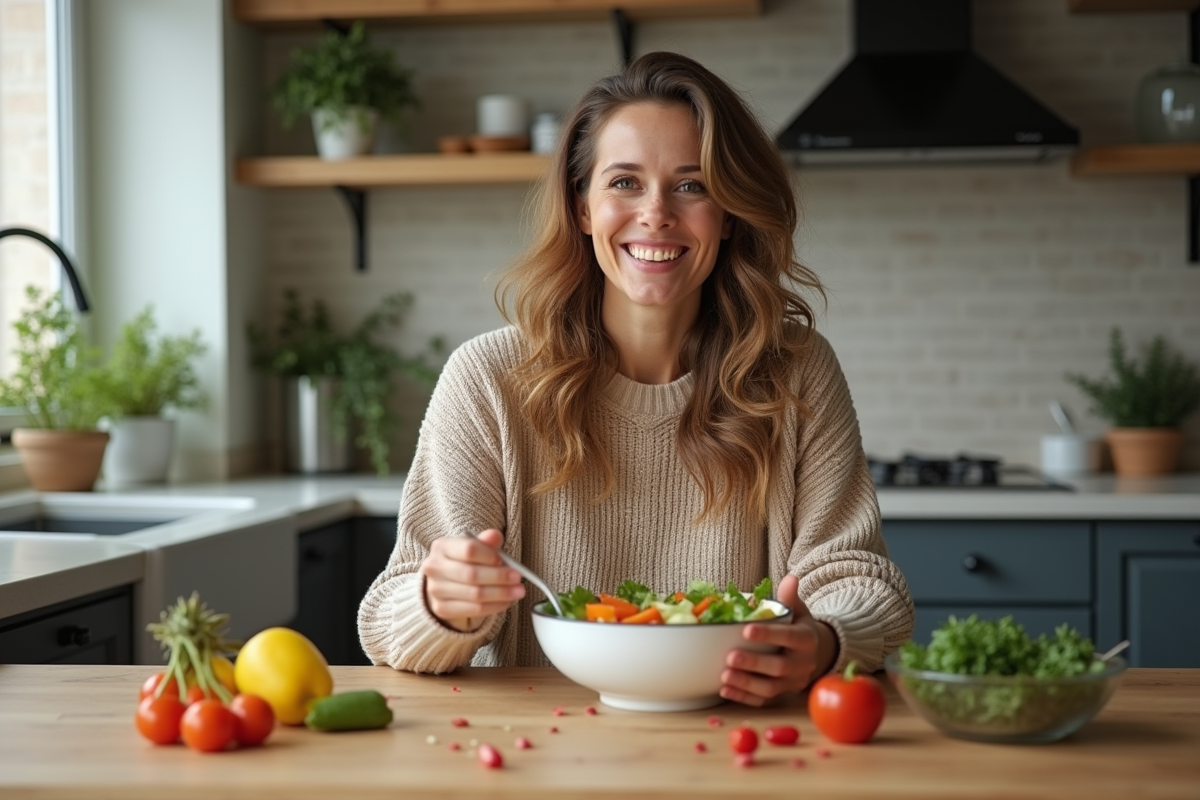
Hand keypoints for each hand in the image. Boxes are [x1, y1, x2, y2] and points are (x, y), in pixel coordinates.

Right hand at [419, 529, 525, 631]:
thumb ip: (486, 541)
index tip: (504, 560)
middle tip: (518, 578)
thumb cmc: (465, 561)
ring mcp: (435, 590)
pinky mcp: (441, 609)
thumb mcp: (476, 547)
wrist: (446, 582)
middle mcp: (434, 567)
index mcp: (442, 546)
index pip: (469, 550)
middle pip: (471, 574)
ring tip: (518, 591)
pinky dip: (494, 606)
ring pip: (475, 594)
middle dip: (499, 577)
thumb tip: (494, 536)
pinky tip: (506, 601)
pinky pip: (474, 610)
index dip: (489, 556)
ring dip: (501, 594)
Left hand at [719, 574, 838, 706]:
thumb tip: (790, 577)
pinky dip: (743, 698)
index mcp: (807, 640)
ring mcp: (792, 683)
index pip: (789, 637)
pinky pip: (762, 701)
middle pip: (779, 668)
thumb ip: (790, 597)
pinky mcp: (781, 695)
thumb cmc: (798, 628)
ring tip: (724, 676)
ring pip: (770, 688)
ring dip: (746, 684)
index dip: (769, 634)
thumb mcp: (799, 611)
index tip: (746, 630)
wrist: (814, 654)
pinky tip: (725, 690)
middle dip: (754, 664)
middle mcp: (803, 664)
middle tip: (730, 657)